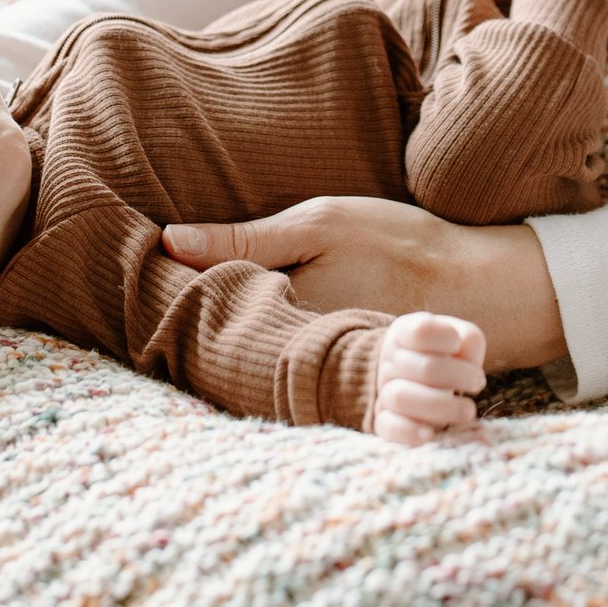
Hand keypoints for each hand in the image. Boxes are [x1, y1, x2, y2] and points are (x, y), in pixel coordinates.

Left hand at [161, 196, 565, 373]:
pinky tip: (241, 335)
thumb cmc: (397, 246)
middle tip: (143, 301)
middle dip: (182, 329)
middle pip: (215, 350)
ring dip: (216, 344)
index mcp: (280, 321)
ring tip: (180, 318)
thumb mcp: (321, 224)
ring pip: (244, 364)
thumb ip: (246, 239)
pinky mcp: (332, 383)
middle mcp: (291, 362)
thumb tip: (167, 241)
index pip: (200, 321)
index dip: (165, 304)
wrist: (477, 287)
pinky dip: (257, 354)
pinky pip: (279, 372)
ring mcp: (313, 379)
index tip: (130, 284)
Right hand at [370, 312, 485, 444]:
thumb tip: (466, 354)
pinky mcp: (384, 420)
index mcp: (405, 333)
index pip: (422, 331)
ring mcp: (384, 390)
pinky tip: (430, 435)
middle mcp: (391, 360)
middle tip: (478, 383)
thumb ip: (469, 340)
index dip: (446, 338)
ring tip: (468, 411)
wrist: (410, 376)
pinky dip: (408, 432)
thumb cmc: (443, 355)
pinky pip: (388, 426)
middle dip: (459, 377)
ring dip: (442, 407)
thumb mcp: (458, 338)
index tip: (458, 345)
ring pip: (402, 397)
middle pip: (424, 368)